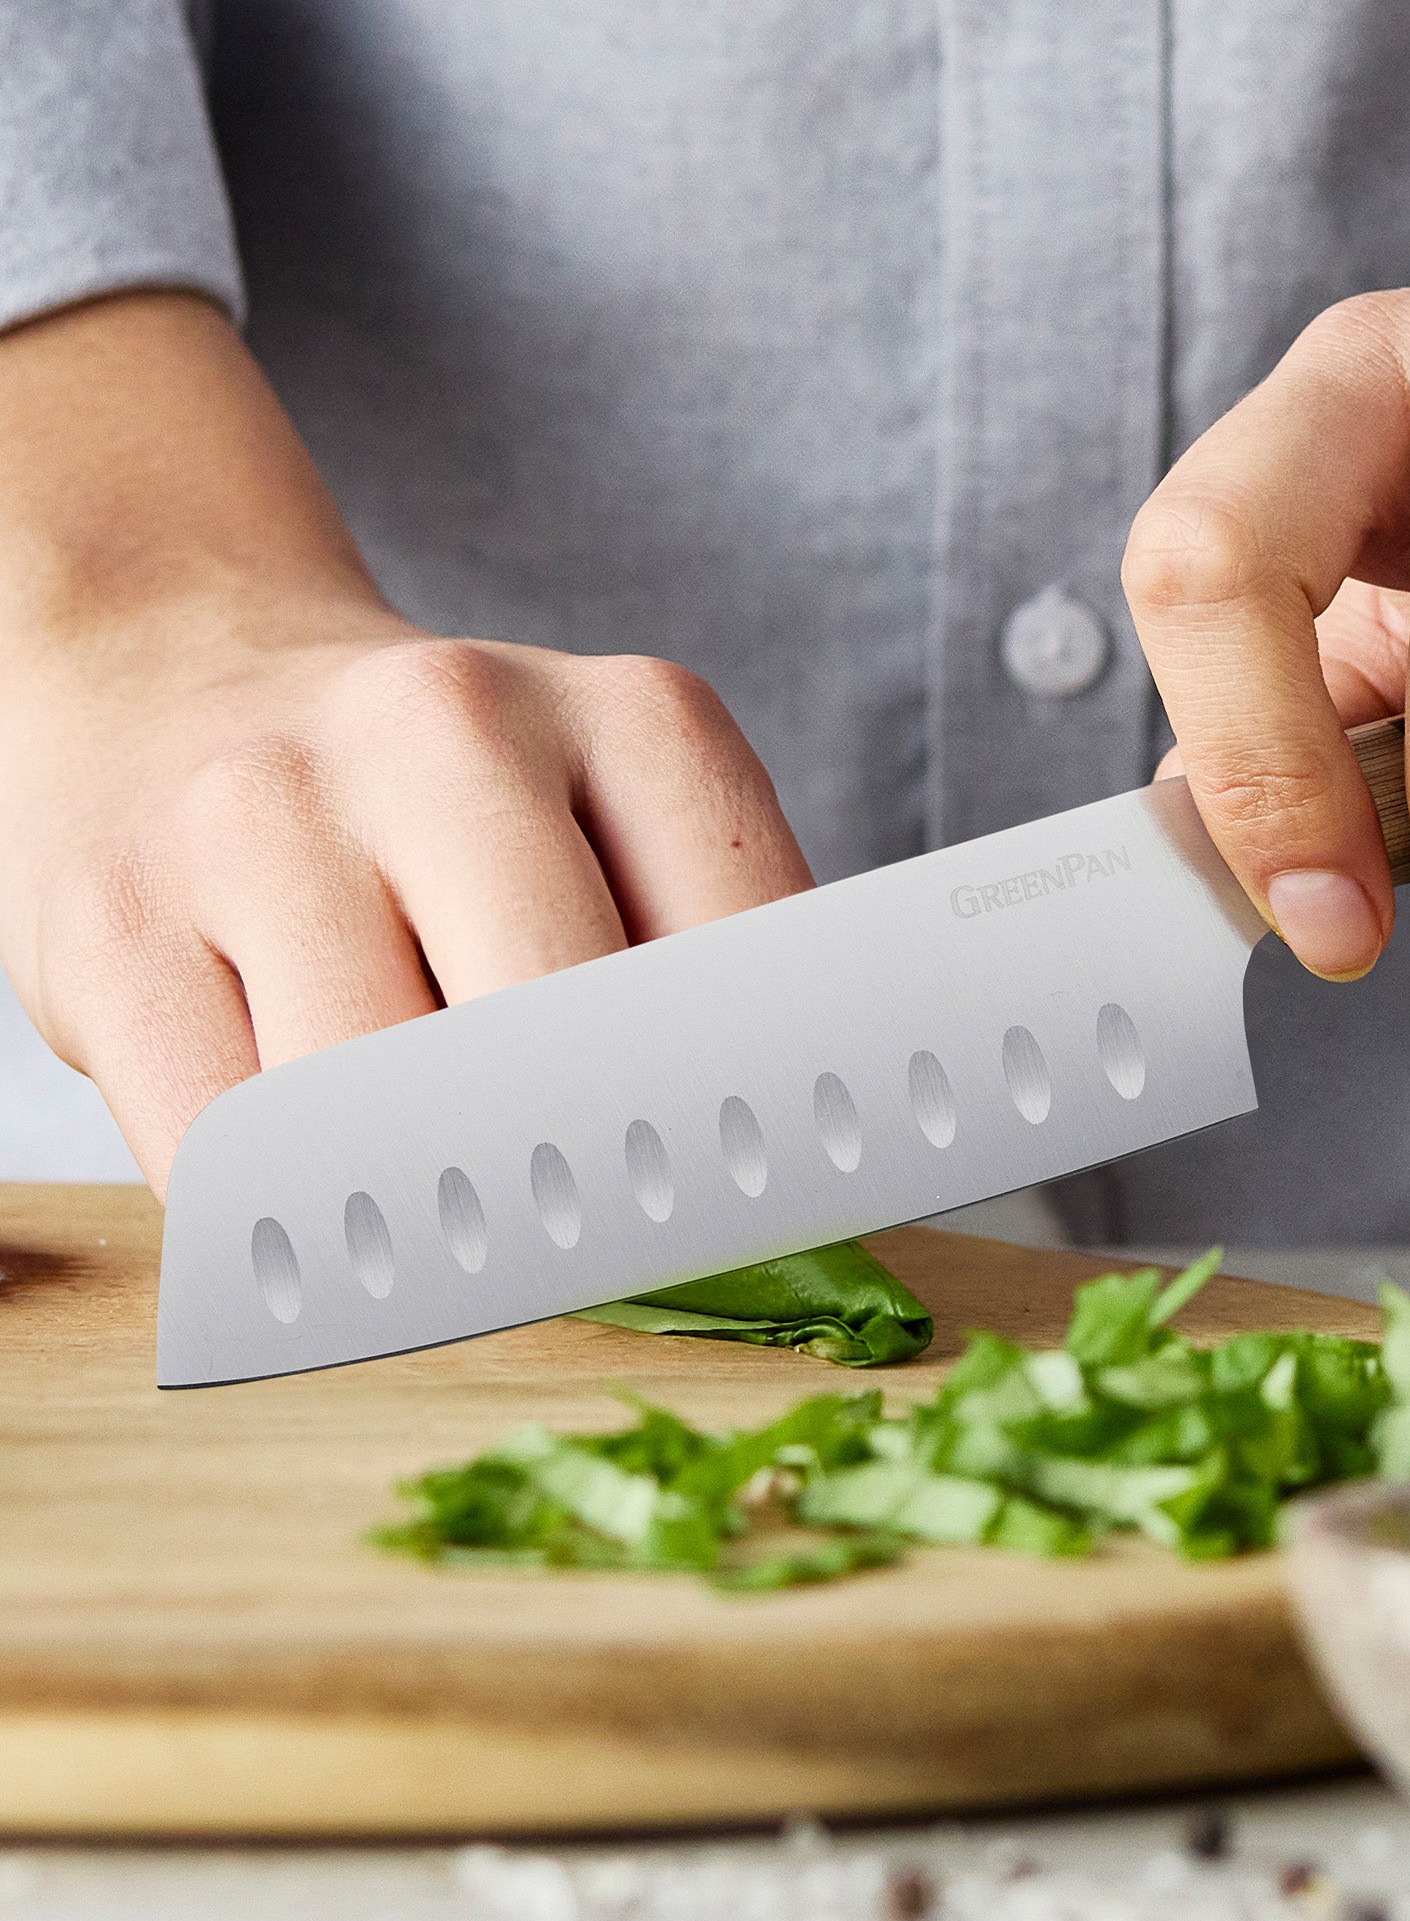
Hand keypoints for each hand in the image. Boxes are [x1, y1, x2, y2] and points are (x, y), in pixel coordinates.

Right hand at [0, 295, 808, 1189]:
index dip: (762, 1117)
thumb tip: (786, 1196)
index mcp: (632, 716)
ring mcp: (264, 816)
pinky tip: (327, 1195)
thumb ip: (702, 965)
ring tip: (466, 1218)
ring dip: (439, 1214)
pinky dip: (293, 1223)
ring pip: (389, 1111)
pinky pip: (229, 1152)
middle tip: (616, 1252)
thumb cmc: (438, 797)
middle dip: (602, 1180)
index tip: (770, 1212)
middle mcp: (448, 731)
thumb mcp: (615, 811)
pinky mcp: (111, 925)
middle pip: (567, 1043)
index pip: (750, 964)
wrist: (178, 668)